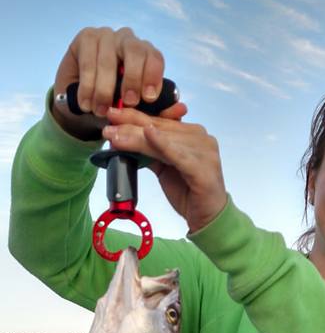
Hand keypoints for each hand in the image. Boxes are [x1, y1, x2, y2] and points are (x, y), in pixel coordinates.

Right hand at [52, 26, 185, 138]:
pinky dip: (87, 86)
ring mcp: (106, 36)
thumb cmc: (114, 102)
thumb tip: (182, 109)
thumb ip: (158, 110)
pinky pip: (88, 61)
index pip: (155, 57)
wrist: (84, 100)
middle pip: (135, 52)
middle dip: (133, 79)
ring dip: (104, 89)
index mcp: (145, 54)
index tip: (148, 98)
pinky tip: (86, 103)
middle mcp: (128, 40)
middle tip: (128, 102)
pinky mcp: (86, 38)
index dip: (153, 76)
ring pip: (109, 59)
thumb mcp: (136, 109)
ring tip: (100, 111)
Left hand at [102, 107, 227, 232]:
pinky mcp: (203, 168)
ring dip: (138, 137)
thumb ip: (150, 151)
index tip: (113, 114)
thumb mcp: (164, 167)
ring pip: (165, 140)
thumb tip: (123, 138)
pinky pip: (179, 155)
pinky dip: (164, 145)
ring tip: (115, 137)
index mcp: (193, 134)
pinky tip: (149, 135)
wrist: (207, 218)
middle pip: (161, 129)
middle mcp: (201, 138)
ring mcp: (205, 152)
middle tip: (108, 123)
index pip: (160, 122)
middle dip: (132, 125)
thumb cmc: (187, 192)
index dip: (136, 116)